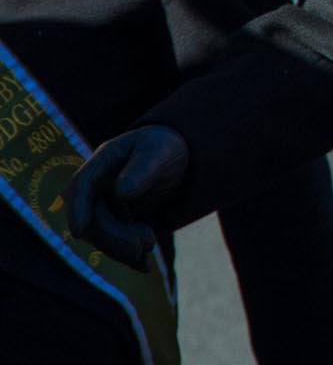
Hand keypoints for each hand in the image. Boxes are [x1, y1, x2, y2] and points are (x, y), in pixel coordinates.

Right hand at [63, 126, 189, 268]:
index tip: (79, 231)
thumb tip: (121, 192)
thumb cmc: (163, 147)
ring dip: (122, 247)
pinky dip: (127, 256)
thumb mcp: (158, 152)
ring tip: (151, 244)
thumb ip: (142, 168)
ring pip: (102, 236)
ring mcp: (102, 207)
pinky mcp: (114, 222)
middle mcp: (95, 188)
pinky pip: (114, 243)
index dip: (78, 209)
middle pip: (92, 219)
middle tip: (146, 243)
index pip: (81, 187)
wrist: (174, 156)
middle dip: (114, 235)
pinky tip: (144, 265)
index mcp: (100, 164)